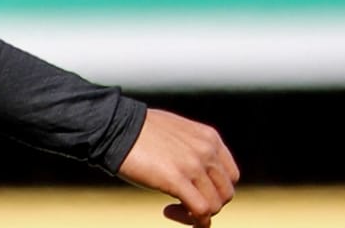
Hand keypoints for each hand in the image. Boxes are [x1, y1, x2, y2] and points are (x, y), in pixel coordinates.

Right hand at [115, 108, 238, 226]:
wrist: (113, 126)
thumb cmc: (137, 130)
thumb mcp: (175, 132)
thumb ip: (191, 148)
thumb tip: (192, 170)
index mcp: (209, 138)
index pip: (230, 176)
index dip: (215, 191)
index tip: (195, 193)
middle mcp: (207, 151)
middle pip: (225, 194)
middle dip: (207, 205)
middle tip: (182, 205)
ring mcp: (193, 165)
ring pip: (214, 205)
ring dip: (196, 215)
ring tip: (171, 209)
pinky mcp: (177, 179)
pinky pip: (200, 211)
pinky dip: (192, 221)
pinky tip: (168, 211)